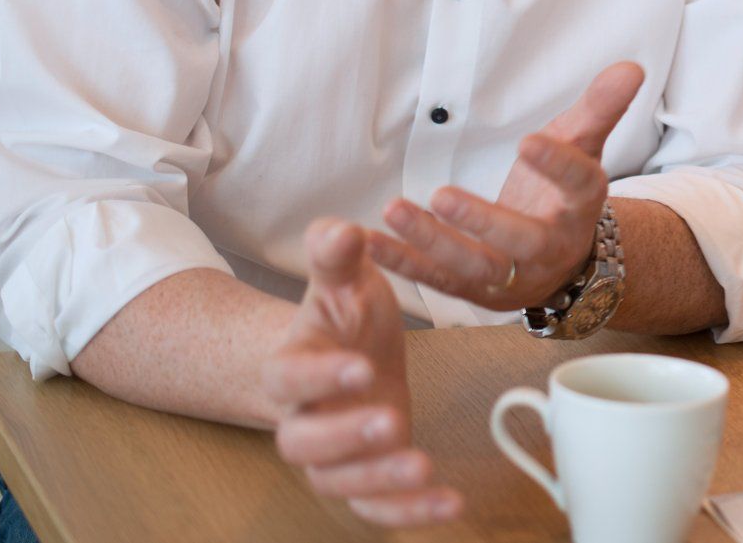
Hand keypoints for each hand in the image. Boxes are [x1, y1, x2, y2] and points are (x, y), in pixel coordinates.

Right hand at [264, 219, 460, 527]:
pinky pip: (378, 507)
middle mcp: (305, 419)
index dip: (320, 376)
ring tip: (421, 465)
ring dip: (378, 479)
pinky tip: (451, 504)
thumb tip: (341, 229)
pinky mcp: (367, 476)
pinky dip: (411, 513)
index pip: (291, 378)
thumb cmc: (343, 316)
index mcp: (293, 366)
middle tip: (390, 420)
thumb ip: (336, 255)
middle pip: (305, 443)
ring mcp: (334, 455)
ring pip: (340, 482)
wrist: (344, 352)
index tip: (360, 365)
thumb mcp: (345, 279)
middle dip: (346, 437)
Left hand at [366, 61, 643, 310]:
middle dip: (483, 222)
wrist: (558, 260)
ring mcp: (511, 276)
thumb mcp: (582, 145)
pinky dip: (401, 264)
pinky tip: (371, 241)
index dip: (558, 166)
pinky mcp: (474, 292)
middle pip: (521, 241)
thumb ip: (601, 107)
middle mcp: (550, 248)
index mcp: (581, 208)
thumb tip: (631, 66)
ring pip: (473, 267)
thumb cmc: (562, 193)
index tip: (529, 141)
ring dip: (431, 243)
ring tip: (395, 209)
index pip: (580, 186)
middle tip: (443, 195)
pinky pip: (436, 281)